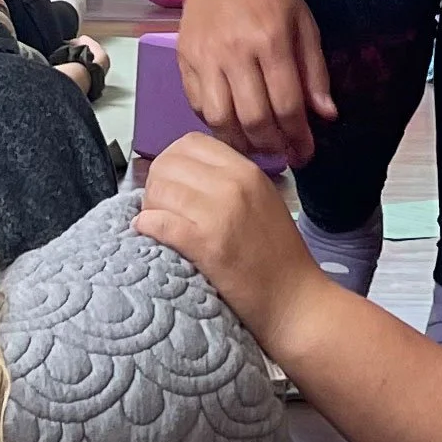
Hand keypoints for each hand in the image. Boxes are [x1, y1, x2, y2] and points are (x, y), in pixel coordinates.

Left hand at [132, 135, 320, 350]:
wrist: (294, 300)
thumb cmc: (277, 254)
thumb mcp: (261, 199)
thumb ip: (228, 180)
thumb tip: (183, 174)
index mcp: (246, 170)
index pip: (190, 142)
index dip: (172, 160)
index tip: (172, 182)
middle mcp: (232, 185)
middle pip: (168, 164)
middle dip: (156, 184)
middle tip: (160, 207)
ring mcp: (218, 214)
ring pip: (160, 191)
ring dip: (150, 207)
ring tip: (157, 223)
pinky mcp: (205, 245)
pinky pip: (159, 222)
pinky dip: (147, 226)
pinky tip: (149, 233)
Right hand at [176, 0, 335, 164]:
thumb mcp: (305, 24)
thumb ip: (315, 72)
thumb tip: (326, 116)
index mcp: (271, 42)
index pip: (286, 106)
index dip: (298, 138)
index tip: (305, 153)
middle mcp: (235, 53)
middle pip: (252, 119)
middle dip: (271, 146)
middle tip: (282, 154)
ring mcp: (205, 58)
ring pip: (219, 119)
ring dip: (240, 143)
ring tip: (256, 146)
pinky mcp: (184, 60)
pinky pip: (197, 105)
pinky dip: (215, 123)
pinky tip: (231, 124)